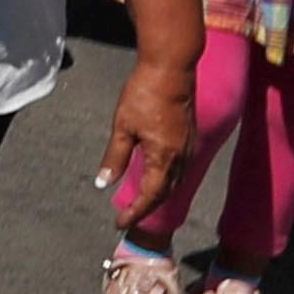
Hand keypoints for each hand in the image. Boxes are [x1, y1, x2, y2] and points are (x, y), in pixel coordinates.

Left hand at [98, 49, 203, 244]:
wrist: (171, 70)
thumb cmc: (144, 94)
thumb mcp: (122, 127)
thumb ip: (115, 158)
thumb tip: (103, 184)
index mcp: (164, 158)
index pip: (150, 197)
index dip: (134, 212)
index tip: (119, 223)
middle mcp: (181, 157)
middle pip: (164, 193)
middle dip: (146, 208)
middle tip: (126, 217)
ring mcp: (188, 148)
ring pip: (174, 182)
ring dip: (158, 196)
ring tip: (139, 203)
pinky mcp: (189, 138)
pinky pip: (179, 169)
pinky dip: (166, 181)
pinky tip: (156, 178)